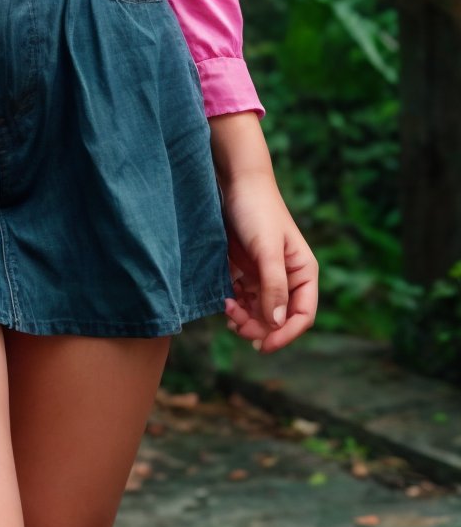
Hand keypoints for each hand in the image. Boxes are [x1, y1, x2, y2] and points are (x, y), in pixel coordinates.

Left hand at [219, 172, 318, 353]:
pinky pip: (243, 297)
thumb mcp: (267, 249)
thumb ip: (274, 286)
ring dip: (245, 317)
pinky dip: (235, 304)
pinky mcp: (246, 268)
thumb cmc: (257, 210)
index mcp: (303, 273)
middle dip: (259, 326)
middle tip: (236, 325)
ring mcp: (265, 273)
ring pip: (259, 310)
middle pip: (278, 317)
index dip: (285, 334)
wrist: (235, 180)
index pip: (302, 315)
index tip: (263, 346)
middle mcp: (287, 276)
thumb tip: (276, 324)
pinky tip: (224, 301)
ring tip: (228, 311)